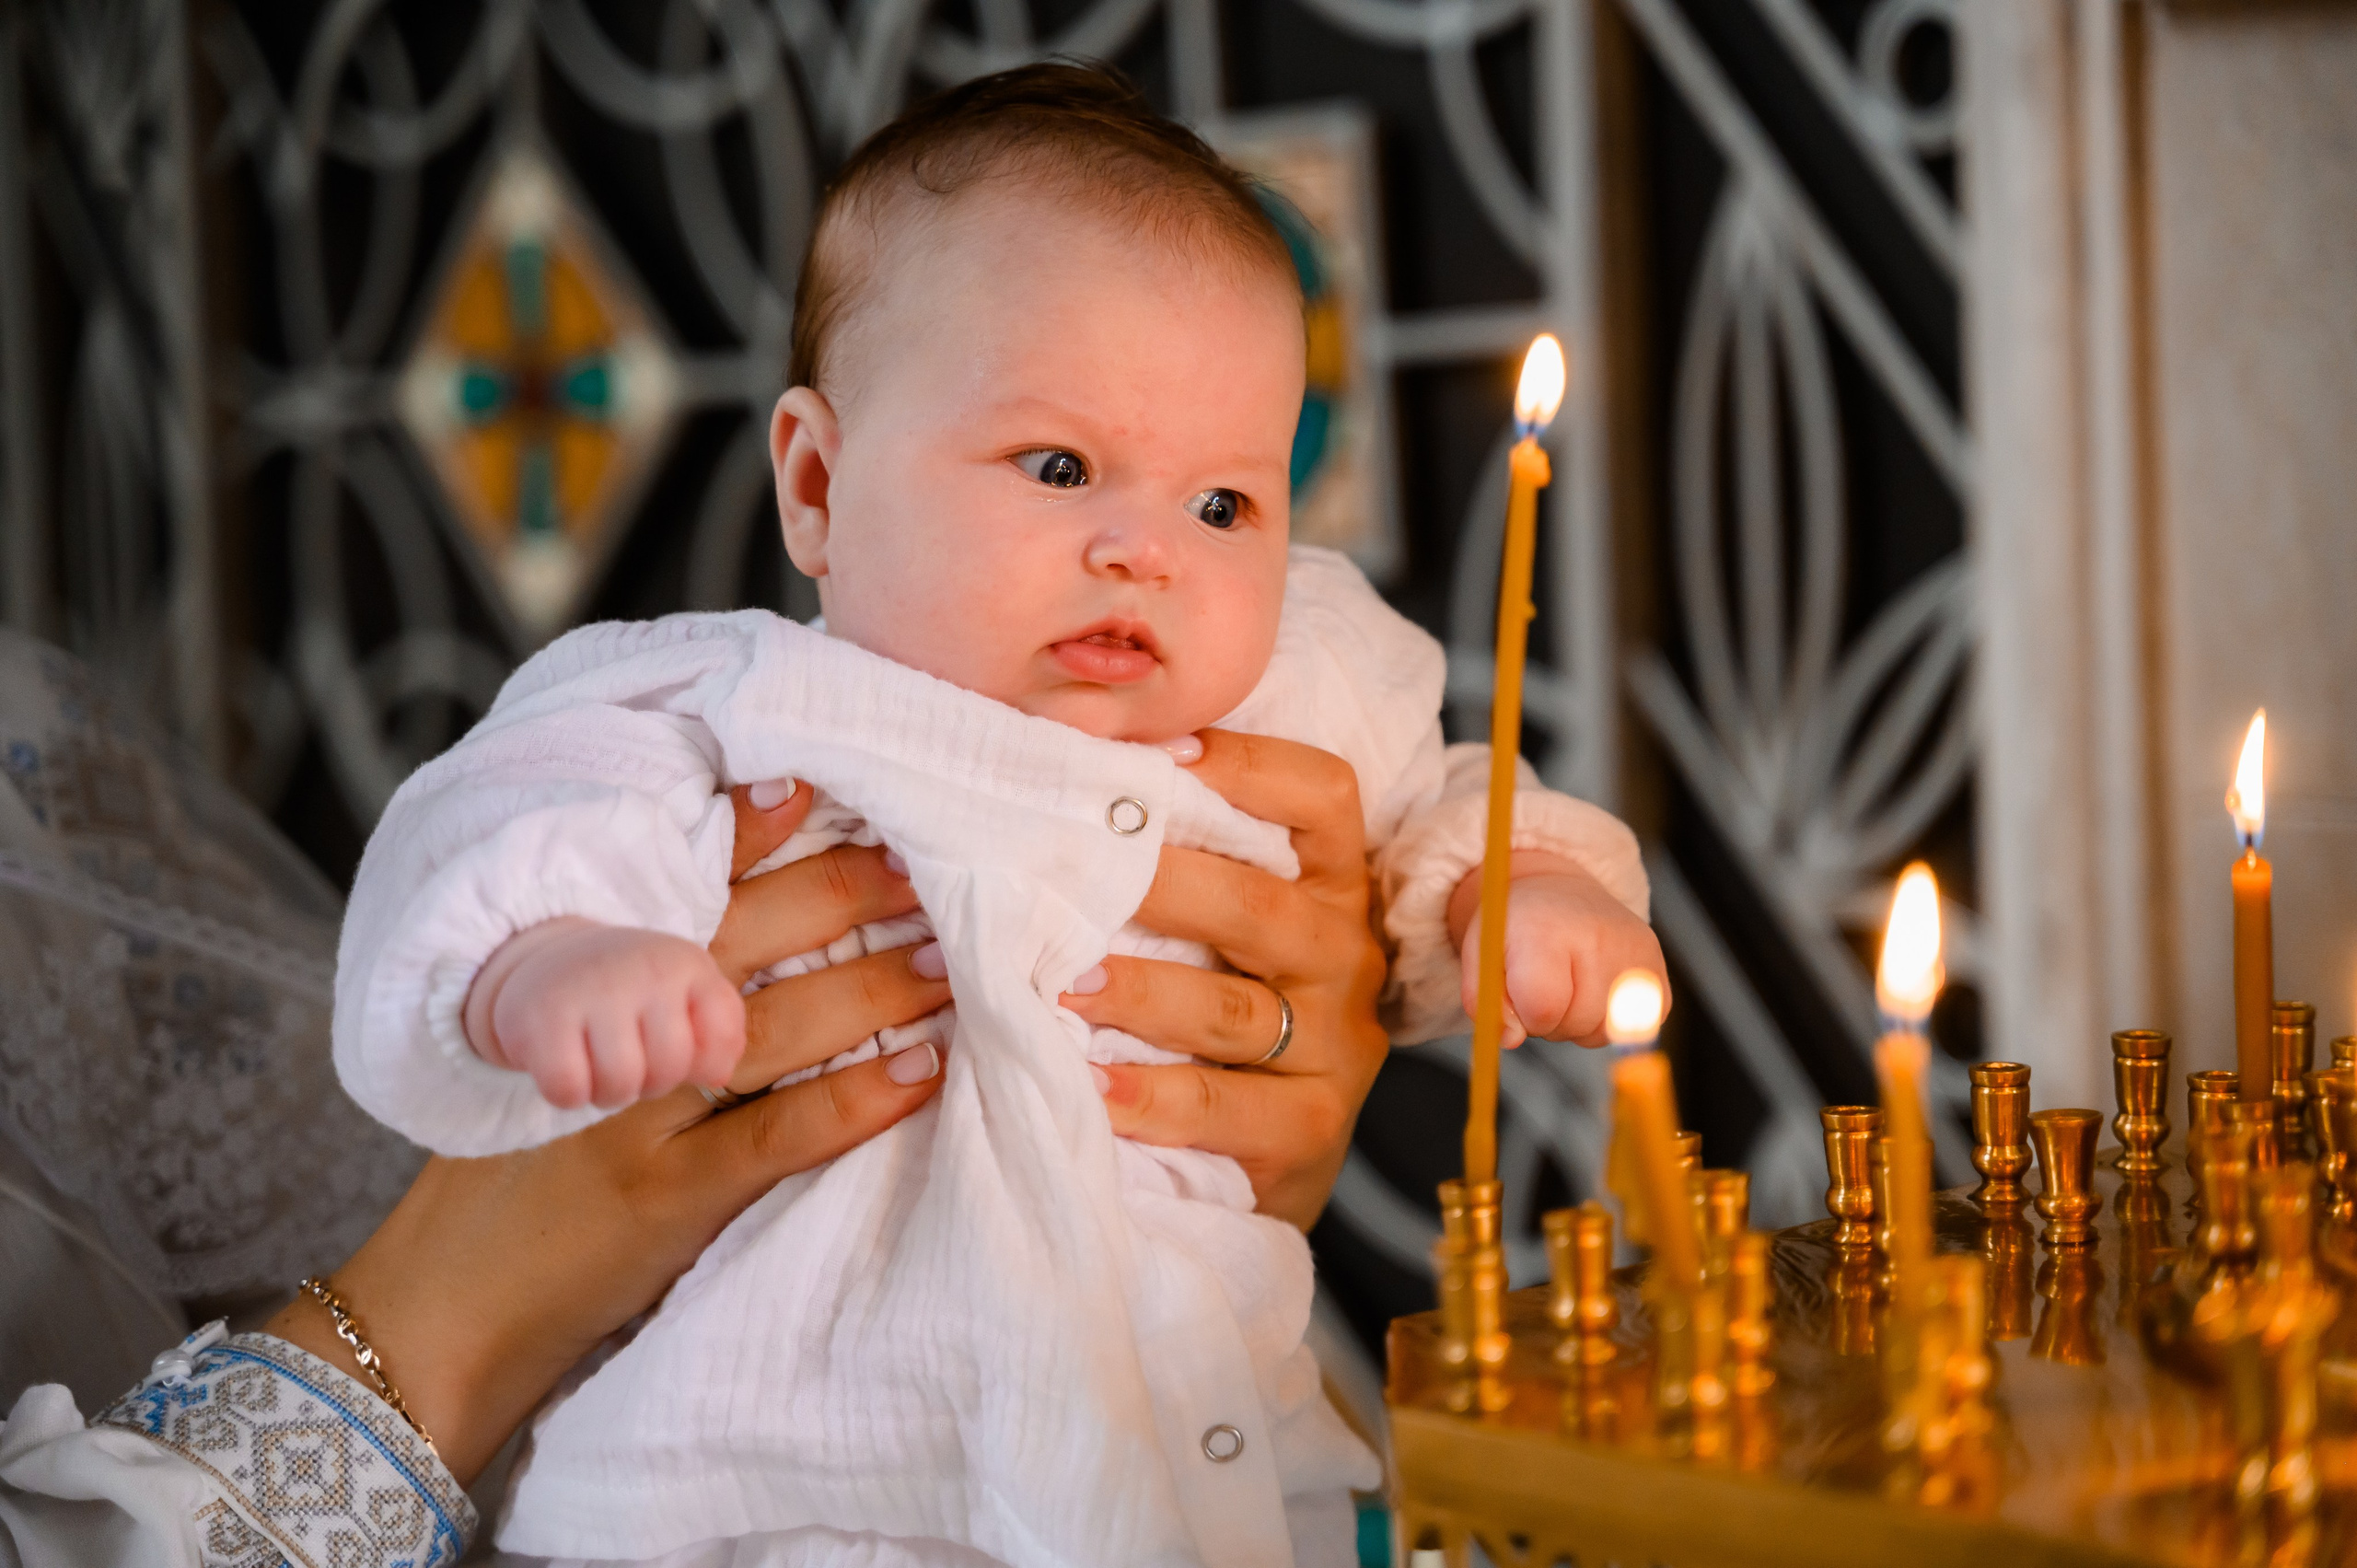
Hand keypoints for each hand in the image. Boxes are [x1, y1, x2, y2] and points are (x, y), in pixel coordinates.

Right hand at [271, 778, 950, 1485]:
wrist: (436, 1311)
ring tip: (948, 957)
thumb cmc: (496, 1185)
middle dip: (834, 894)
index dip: (735, 836)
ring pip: (770, 1029)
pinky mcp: (666, 1198)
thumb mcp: (531, 1067)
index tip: (808, 784)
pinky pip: (776, 1137)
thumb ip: (603, 1000)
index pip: (663, 892)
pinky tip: (922, 1072)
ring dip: (871, 988)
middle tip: (919, 860)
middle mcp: (602, 1034)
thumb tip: (722, 935)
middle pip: (733, 943)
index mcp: (568, 989)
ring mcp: (637, 1116)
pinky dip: (855, 1101)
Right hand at [465, 921, 745, 1108]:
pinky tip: (566, 1067)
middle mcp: (645, 969)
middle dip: (651, 1083)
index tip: (674, 1048)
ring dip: (609, 1093)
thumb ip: (717, 1033)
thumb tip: (718, 1075)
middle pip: (670, 1067)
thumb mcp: (684, 995)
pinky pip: (569, 1088)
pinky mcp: (541, 1015)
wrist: (552, 959)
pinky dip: (567, 1094)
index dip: (700, 1063)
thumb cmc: (630, 992)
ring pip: (621, 1083)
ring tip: (599, 1065)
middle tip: (631, 1060)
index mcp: (688, 964)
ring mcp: (592, 988)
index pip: (721, 1039)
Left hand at [1060, 731, 1389, 1229]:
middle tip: (1068, 873)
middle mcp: (1344, 957)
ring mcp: (1333, 1048)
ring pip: (1233, 1009)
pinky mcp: (1308, 1131)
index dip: (1250, 765)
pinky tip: (1090, 1086)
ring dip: (1138, 995)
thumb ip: (1181, 860)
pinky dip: (1151, 1098)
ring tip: (1059, 987)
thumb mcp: (1223, 932)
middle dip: (1159, 885)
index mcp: (1331, 887)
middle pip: (1261, 903)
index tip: (1158, 756)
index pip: (1324, 797)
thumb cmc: (1220, 1017)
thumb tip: (1069, 771)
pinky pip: (1223, 1109)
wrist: (1265, 1162)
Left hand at [1446, 850, 1668, 1047]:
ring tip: (1568, 987)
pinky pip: (1632, 1028)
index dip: (1525, 1016)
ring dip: (1578, 1024)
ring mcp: (1637, 952)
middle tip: (1543, 988)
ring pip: (1603, 1032)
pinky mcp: (1658, 969)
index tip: (1519, 996)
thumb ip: (1484, 1000)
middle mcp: (1600, 936)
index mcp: (1548, 929)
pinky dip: (1607, 1021)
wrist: (1558, 893)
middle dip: (1551, 1020)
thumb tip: (1510, 1038)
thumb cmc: (1516, 928)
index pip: (1543, 1007)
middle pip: (1576, 1023)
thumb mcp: (1482, 954)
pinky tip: (1593, 989)